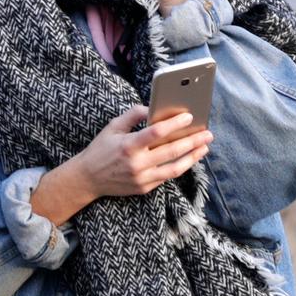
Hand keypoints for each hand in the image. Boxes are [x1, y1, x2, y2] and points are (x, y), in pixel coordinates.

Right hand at [74, 105, 211, 197]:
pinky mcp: (145, 188)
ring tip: (204, 147)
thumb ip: (132, 114)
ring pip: (175, 168)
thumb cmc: (101, 149)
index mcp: (128, 145)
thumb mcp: (112, 127)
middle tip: (207, 133)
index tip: (189, 116)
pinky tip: (189, 158)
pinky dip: (180, 166)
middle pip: (172, 151)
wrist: (88, 179)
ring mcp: (142, 178)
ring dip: (193, 157)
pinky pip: (167, 176)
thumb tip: (152, 108)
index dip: (174, 124)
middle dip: (193, 141)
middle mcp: (137, 163)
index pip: (156, 133)